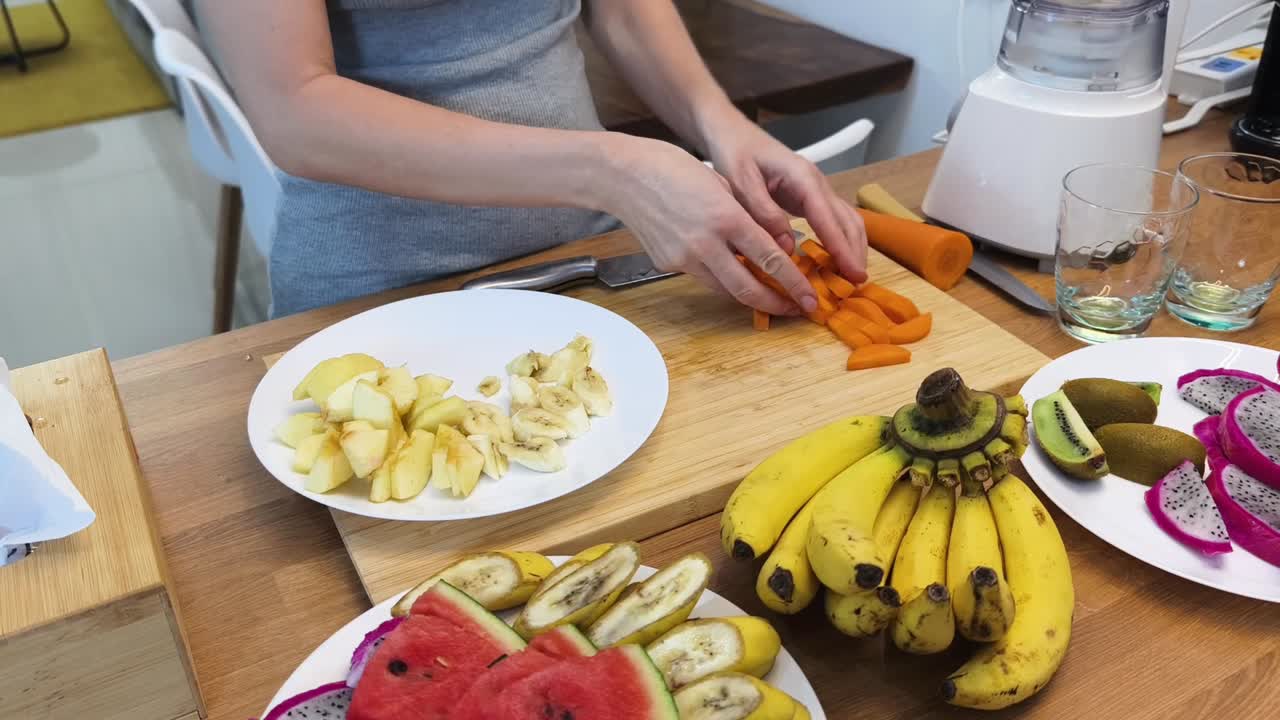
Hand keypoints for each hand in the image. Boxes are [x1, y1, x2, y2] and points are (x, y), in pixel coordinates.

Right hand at [601, 135, 818, 315]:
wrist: (625, 176)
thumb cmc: (673, 168)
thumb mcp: (722, 184)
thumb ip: (747, 216)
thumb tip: (772, 242)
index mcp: (726, 217)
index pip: (771, 260)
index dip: (795, 284)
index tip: (810, 299)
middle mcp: (706, 243)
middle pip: (749, 288)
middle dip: (778, 304)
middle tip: (798, 311)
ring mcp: (685, 257)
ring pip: (726, 289)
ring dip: (752, 295)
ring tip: (772, 297)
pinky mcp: (669, 264)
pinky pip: (704, 277)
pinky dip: (723, 279)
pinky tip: (734, 273)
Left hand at [701, 113, 867, 283]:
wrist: (734, 135)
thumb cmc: (736, 155)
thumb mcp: (742, 183)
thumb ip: (763, 213)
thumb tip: (786, 247)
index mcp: (802, 177)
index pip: (828, 217)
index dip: (841, 247)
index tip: (852, 272)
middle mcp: (817, 183)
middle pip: (847, 220)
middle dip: (854, 251)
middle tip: (856, 283)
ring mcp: (817, 189)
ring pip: (847, 220)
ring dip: (853, 248)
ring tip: (852, 277)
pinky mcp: (811, 197)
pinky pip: (834, 220)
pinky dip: (841, 241)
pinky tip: (838, 261)